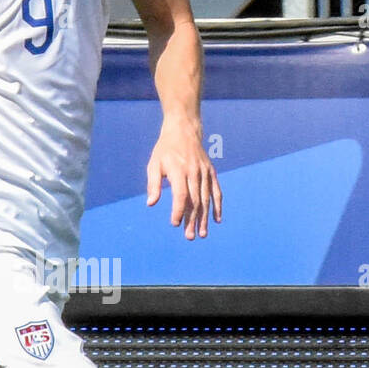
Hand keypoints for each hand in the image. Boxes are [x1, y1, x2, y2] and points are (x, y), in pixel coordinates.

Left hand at [146, 122, 222, 239]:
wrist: (183, 130)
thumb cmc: (165, 150)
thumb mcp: (154, 164)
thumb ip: (153, 184)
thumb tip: (151, 203)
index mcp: (179, 170)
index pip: (181, 195)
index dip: (179, 210)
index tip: (175, 223)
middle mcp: (194, 172)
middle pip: (195, 200)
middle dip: (192, 220)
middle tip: (189, 237)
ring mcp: (205, 172)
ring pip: (206, 198)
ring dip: (204, 218)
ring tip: (201, 234)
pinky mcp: (211, 172)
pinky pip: (216, 191)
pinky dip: (217, 206)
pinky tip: (217, 220)